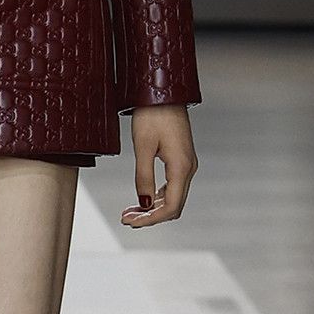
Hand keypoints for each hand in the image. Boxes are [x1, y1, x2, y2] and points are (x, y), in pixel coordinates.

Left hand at [121, 105, 197, 228]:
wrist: (163, 91)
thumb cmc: (152, 115)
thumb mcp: (143, 147)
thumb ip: (144, 177)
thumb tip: (144, 204)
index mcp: (181, 167)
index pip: (171, 207)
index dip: (150, 219)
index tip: (129, 222)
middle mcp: (188, 168)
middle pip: (174, 206)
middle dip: (150, 216)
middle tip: (125, 218)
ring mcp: (186, 164)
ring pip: (173, 197)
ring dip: (152, 208)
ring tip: (129, 212)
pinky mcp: (181, 159)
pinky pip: (172, 186)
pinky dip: (157, 197)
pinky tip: (141, 199)